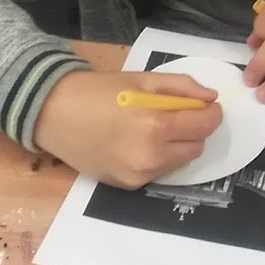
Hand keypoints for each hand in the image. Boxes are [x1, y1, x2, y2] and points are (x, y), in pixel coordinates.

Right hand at [33, 70, 221, 188]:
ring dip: (176, 145)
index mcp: (156, 126)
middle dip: (193, 130)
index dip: (212, 114)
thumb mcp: (142, 78)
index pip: (205, 126)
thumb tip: (210, 98)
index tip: (206, 106)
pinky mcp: (126, 186)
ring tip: (151, 127)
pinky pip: (158, 172)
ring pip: (179, 162)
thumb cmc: (97, 90)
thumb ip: (182, 87)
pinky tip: (136, 142)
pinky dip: (157, 157)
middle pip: (196, 147)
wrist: (52, 113)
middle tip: (175, 114)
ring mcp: (138, 176)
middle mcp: (150, 157)